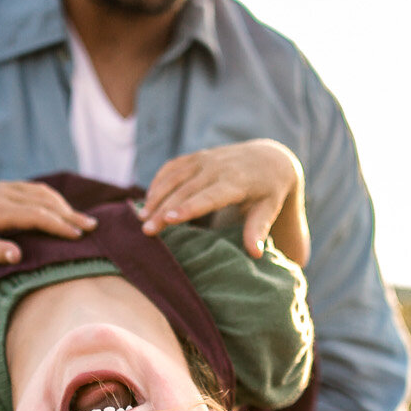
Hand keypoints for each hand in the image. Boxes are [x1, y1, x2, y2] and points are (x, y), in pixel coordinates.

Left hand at [0, 180, 96, 266]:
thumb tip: (17, 255)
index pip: (36, 215)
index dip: (58, 225)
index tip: (78, 237)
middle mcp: (2, 194)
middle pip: (44, 201)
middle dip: (70, 214)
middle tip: (93, 227)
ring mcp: (3, 188)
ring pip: (41, 192)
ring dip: (64, 205)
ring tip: (83, 220)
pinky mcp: (3, 187)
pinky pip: (34, 189)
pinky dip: (52, 198)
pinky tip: (63, 209)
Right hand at [140, 139, 308, 263]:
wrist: (269, 158)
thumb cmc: (269, 191)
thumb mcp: (269, 208)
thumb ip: (258, 229)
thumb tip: (255, 254)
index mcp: (237, 182)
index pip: (209, 196)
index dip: (188, 207)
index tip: (168, 220)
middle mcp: (218, 167)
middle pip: (185, 190)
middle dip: (163, 209)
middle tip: (147, 231)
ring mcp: (205, 159)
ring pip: (174, 177)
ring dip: (155, 196)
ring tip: (141, 218)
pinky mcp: (196, 156)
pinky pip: (171, 167)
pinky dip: (157, 183)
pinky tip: (147, 201)